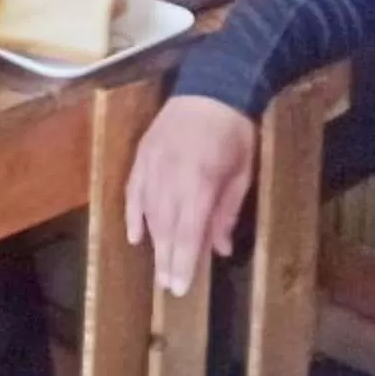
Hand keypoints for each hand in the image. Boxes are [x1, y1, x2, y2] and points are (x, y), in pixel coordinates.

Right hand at [124, 93, 255, 294]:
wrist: (212, 87)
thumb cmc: (234, 133)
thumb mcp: (242, 174)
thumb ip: (227, 212)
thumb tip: (220, 248)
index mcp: (200, 182)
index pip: (188, 232)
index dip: (184, 262)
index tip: (180, 287)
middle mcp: (171, 177)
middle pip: (166, 227)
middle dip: (168, 260)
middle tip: (169, 287)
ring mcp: (152, 165)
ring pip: (148, 212)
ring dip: (154, 243)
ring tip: (159, 268)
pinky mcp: (141, 155)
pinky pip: (133, 191)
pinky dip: (132, 215)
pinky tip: (134, 236)